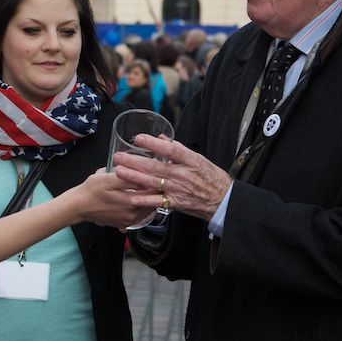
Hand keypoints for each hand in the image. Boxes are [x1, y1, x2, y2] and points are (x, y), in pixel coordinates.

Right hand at [71, 169, 161, 230]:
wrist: (79, 206)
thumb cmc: (91, 191)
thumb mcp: (109, 179)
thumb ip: (129, 178)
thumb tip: (145, 175)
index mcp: (131, 202)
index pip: (154, 191)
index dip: (156, 180)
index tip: (156, 173)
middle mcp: (133, 215)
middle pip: (154, 201)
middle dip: (155, 190)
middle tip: (155, 179)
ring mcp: (129, 221)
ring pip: (148, 209)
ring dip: (150, 199)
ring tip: (147, 188)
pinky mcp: (125, 224)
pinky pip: (140, 216)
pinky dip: (142, 207)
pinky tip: (138, 198)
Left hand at [112, 134, 229, 222]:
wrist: (223, 200)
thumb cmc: (211, 177)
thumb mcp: (198, 158)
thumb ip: (178, 149)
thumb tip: (161, 137)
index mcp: (190, 160)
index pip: (170, 149)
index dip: (154, 144)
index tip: (139, 138)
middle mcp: (183, 174)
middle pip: (156, 166)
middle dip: (134, 161)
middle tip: (118, 156)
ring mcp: (179, 189)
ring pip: (153, 182)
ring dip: (134, 177)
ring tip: (119, 171)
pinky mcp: (176, 203)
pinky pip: (157, 202)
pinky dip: (144, 200)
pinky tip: (131, 197)